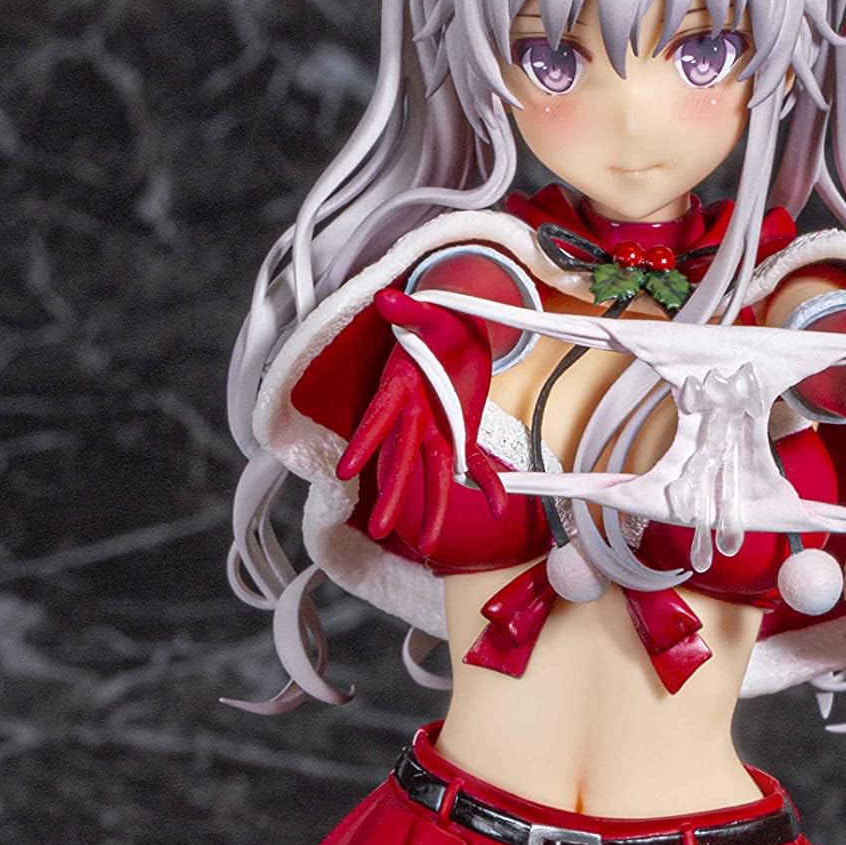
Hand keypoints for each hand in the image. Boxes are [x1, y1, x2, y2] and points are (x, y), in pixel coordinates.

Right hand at [335, 289, 509, 553]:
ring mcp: (437, 428)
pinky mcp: (463, 433)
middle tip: (380, 528)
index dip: (365, 442)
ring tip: (429, 545)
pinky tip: (499, 507)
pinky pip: (475, 463)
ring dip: (432, 506)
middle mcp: (413, 414)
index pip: (379, 417)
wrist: (461, 329)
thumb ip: (410, 310)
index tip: (346, 469)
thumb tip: (386, 299)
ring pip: (433, 471)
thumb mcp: (429, 312)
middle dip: (391, 492)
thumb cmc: (439, 322)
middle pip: (401, 458)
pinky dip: (487, 483)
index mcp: (399, 387)